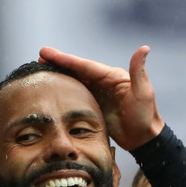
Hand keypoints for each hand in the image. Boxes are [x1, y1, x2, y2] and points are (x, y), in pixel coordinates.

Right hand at [38, 46, 164, 150]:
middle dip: (59, 62)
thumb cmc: (145, 116)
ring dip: (59, 73)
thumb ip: (138, 71)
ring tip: (41, 68)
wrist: (144, 138)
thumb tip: (144, 48)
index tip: (48, 52)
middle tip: (40, 56)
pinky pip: (77, 93)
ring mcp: (98, 93)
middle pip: (77, 69)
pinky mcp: (94, 105)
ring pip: (75, 79)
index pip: (85, 65)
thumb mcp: (143, 92)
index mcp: (112, 76)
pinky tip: (53, 86)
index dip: (66, 59)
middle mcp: (103, 81)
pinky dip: (65, 88)